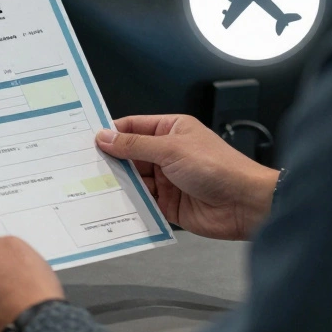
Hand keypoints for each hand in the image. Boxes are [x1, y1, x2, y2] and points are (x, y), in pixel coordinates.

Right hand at [96, 115, 278, 240]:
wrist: (245, 204)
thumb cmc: (219, 168)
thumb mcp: (171, 149)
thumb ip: (135, 145)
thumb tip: (106, 137)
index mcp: (172, 130)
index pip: (134, 127)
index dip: (112, 133)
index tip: (89, 139)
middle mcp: (168, 153)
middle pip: (130, 155)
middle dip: (111, 161)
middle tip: (86, 165)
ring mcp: (168, 179)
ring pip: (134, 180)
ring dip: (119, 183)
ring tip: (95, 186)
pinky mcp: (169, 204)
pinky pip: (143, 202)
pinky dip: (130, 203)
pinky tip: (115, 203)